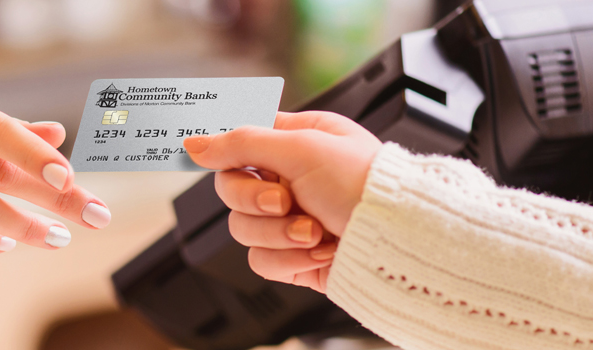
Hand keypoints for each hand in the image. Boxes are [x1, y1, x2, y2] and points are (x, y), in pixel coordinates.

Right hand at [183, 111, 380, 290]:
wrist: (398, 242)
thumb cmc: (366, 186)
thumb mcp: (301, 147)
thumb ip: (240, 143)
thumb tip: (194, 142)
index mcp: (296, 141)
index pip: (239, 142)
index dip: (225, 152)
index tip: (219, 159)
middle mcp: (291, 179)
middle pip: (231, 189)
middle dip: (255, 199)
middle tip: (285, 200)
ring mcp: (290, 220)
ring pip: (242, 228)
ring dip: (278, 233)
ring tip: (314, 231)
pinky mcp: (293, 258)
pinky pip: (260, 260)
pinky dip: (288, 259)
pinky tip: (319, 250)